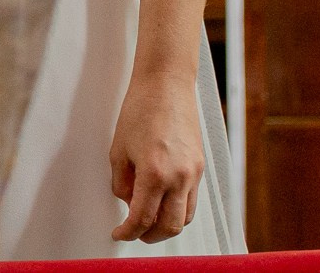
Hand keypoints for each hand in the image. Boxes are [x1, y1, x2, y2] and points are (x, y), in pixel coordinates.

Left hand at [107, 68, 204, 242]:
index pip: (142, 219)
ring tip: (148, 220)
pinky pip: (192, 200)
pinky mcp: (200, 166)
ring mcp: (193, 173)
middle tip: (133, 232)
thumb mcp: (118, 149)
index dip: (128, 232)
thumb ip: (121, 183)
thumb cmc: (139, 110)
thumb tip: (128, 203)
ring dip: (166, 226)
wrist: (166, 84)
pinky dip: (177, 209)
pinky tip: (162, 202)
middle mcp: (179, 177)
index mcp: (154, 173)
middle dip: (149, 236)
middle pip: (169, 227)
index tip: (118, 234)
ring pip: (185, 218)